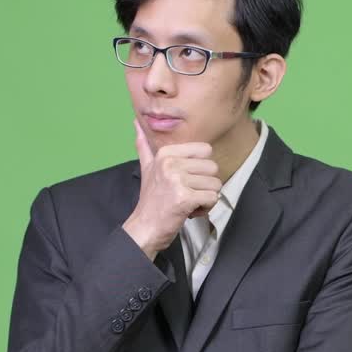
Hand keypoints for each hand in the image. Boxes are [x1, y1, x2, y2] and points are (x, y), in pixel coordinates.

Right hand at [122, 118, 221, 258]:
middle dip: (205, 184)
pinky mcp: (185, 197)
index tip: (187, 179)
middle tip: (188, 193)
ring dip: (206, 197)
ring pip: (215, 184)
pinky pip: (212, 198)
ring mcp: (177, 180)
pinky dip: (206, 208)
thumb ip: (144, 147)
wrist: (145, 227)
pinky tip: (191, 211)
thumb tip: (136, 124)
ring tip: (189, 202)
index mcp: (166, 153)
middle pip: (213, 168)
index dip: (202, 168)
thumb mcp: (147, 169)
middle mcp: (171, 163)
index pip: (206, 150)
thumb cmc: (151, 200)